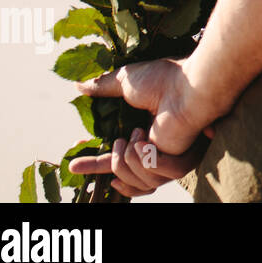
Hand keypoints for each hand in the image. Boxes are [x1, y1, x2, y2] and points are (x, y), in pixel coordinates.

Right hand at [69, 56, 223, 197]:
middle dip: (111, 165)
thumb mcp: (125, 81)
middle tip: (119, 141)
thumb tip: (79, 86)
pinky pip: (151, 178)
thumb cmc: (163, 79)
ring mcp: (168, 158)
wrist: (187, 85)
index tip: (74, 164)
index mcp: (144, 132)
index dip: (95, 166)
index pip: (116, 158)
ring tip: (137, 134)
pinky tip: (148, 141)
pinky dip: (144, 160)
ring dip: (128, 160)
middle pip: (125, 177)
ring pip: (138, 183)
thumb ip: (103, 86)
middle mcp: (156, 148)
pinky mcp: (179, 165)